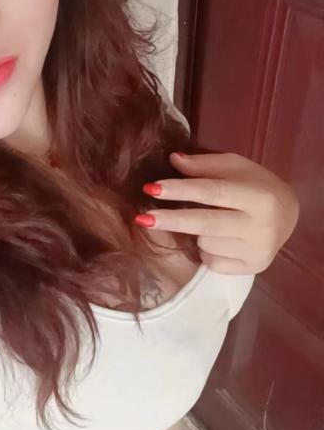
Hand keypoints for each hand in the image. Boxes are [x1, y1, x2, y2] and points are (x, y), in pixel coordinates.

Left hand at [135, 151, 299, 274]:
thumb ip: (204, 165)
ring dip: (195, 233)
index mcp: (259, 197)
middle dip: (170, 220)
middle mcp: (260, 227)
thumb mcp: (235, 167)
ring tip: (212, 220)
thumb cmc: (255, 186)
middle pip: (205, 224)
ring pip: (204, 243)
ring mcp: (256, 252)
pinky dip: (206, 250)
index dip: (180, 190)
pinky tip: (220, 239)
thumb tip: (173, 160)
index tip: (151, 188)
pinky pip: (210, 261)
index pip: (212, 192)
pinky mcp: (251, 269)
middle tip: (141, 218)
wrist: (287, 216)